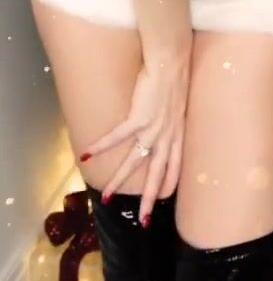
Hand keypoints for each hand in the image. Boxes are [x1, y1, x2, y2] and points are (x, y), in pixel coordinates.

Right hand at [80, 56, 188, 222]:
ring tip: (105, 196)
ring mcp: (152, 128)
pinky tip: (86, 154)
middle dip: (150, 198)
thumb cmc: (175, 75)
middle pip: (157, 173)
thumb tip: (164, 119)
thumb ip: (171, 117)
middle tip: (144, 220)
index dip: (169, 183)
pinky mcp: (138, 117)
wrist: (171, 60)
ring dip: (118, 180)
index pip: (176, 166)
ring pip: (134, 162)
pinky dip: (100, 146)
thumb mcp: (179, 103)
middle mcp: (167, 135)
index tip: (165, 199)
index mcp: (178, 133)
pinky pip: (116, 137)